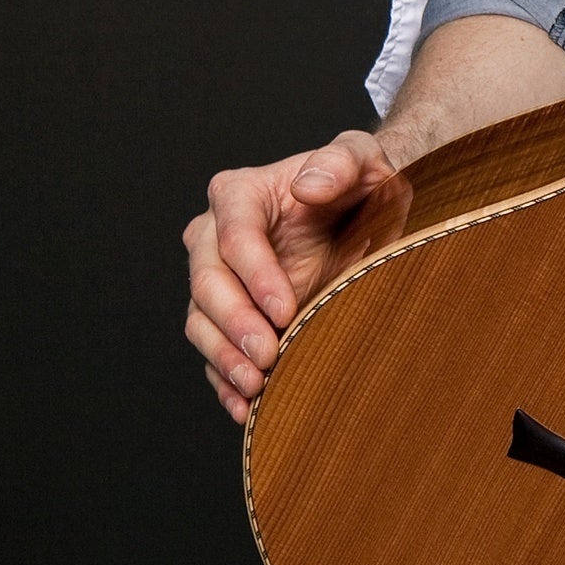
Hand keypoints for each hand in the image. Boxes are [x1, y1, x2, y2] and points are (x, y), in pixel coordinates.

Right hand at [183, 134, 405, 424]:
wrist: (363, 212)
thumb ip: (340, 161)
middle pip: (207, 283)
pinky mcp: (228, 315)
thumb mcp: (362, 159)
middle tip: (267, 356)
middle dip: (235, 324)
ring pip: (201, 321)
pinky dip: (224, 380)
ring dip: (225, 357)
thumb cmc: (360, 181)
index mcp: (240, 194)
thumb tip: (307, 186)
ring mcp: (218, 279)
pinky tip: (244, 406)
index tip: (285, 308)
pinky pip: (213, 350)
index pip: (234, 236)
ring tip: (256, 386)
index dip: (255, 275)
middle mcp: (214, 237)